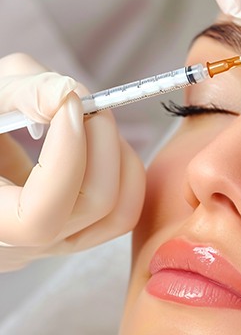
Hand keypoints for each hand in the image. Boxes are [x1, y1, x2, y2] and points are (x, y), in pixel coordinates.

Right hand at [0, 53, 144, 271]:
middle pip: (95, 205)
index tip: (67, 104)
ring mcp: (54, 243)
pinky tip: (98, 137)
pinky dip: (124, 167)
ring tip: (91, 117)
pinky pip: (122, 209)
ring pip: (120, 211)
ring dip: (120, 154)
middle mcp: (20, 246)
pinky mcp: (76, 229)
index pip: (40, 216)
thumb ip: (17, 94)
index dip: (67, 157)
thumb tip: (67, 92)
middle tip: (84, 101)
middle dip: (102, 141)